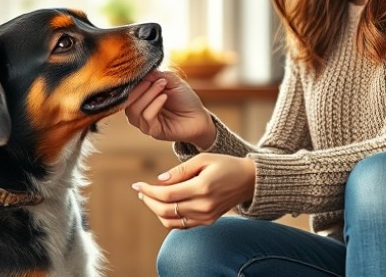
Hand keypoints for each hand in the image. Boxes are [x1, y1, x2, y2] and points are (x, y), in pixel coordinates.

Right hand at [124, 70, 215, 148]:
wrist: (198, 116)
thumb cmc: (184, 99)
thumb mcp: (171, 80)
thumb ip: (156, 74)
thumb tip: (142, 72)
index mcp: (139, 99)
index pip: (125, 91)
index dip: (134, 81)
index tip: (148, 73)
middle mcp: (139, 112)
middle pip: (127, 101)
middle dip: (141, 88)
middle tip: (158, 80)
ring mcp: (144, 123)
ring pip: (134, 110)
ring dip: (149, 95)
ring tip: (163, 87)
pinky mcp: (153, 131)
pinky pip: (146, 117)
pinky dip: (154, 105)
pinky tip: (164, 97)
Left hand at [132, 154, 255, 228]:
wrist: (249, 180)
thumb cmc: (225, 165)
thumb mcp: (203, 159)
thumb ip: (180, 170)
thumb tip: (159, 180)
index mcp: (202, 187)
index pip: (167, 195)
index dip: (148, 191)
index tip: (137, 184)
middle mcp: (204, 206)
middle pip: (166, 210)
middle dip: (149, 201)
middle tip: (141, 191)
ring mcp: (206, 217)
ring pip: (171, 221)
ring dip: (156, 211)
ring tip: (150, 198)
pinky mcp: (208, 222)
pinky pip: (181, 225)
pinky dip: (169, 218)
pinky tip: (164, 205)